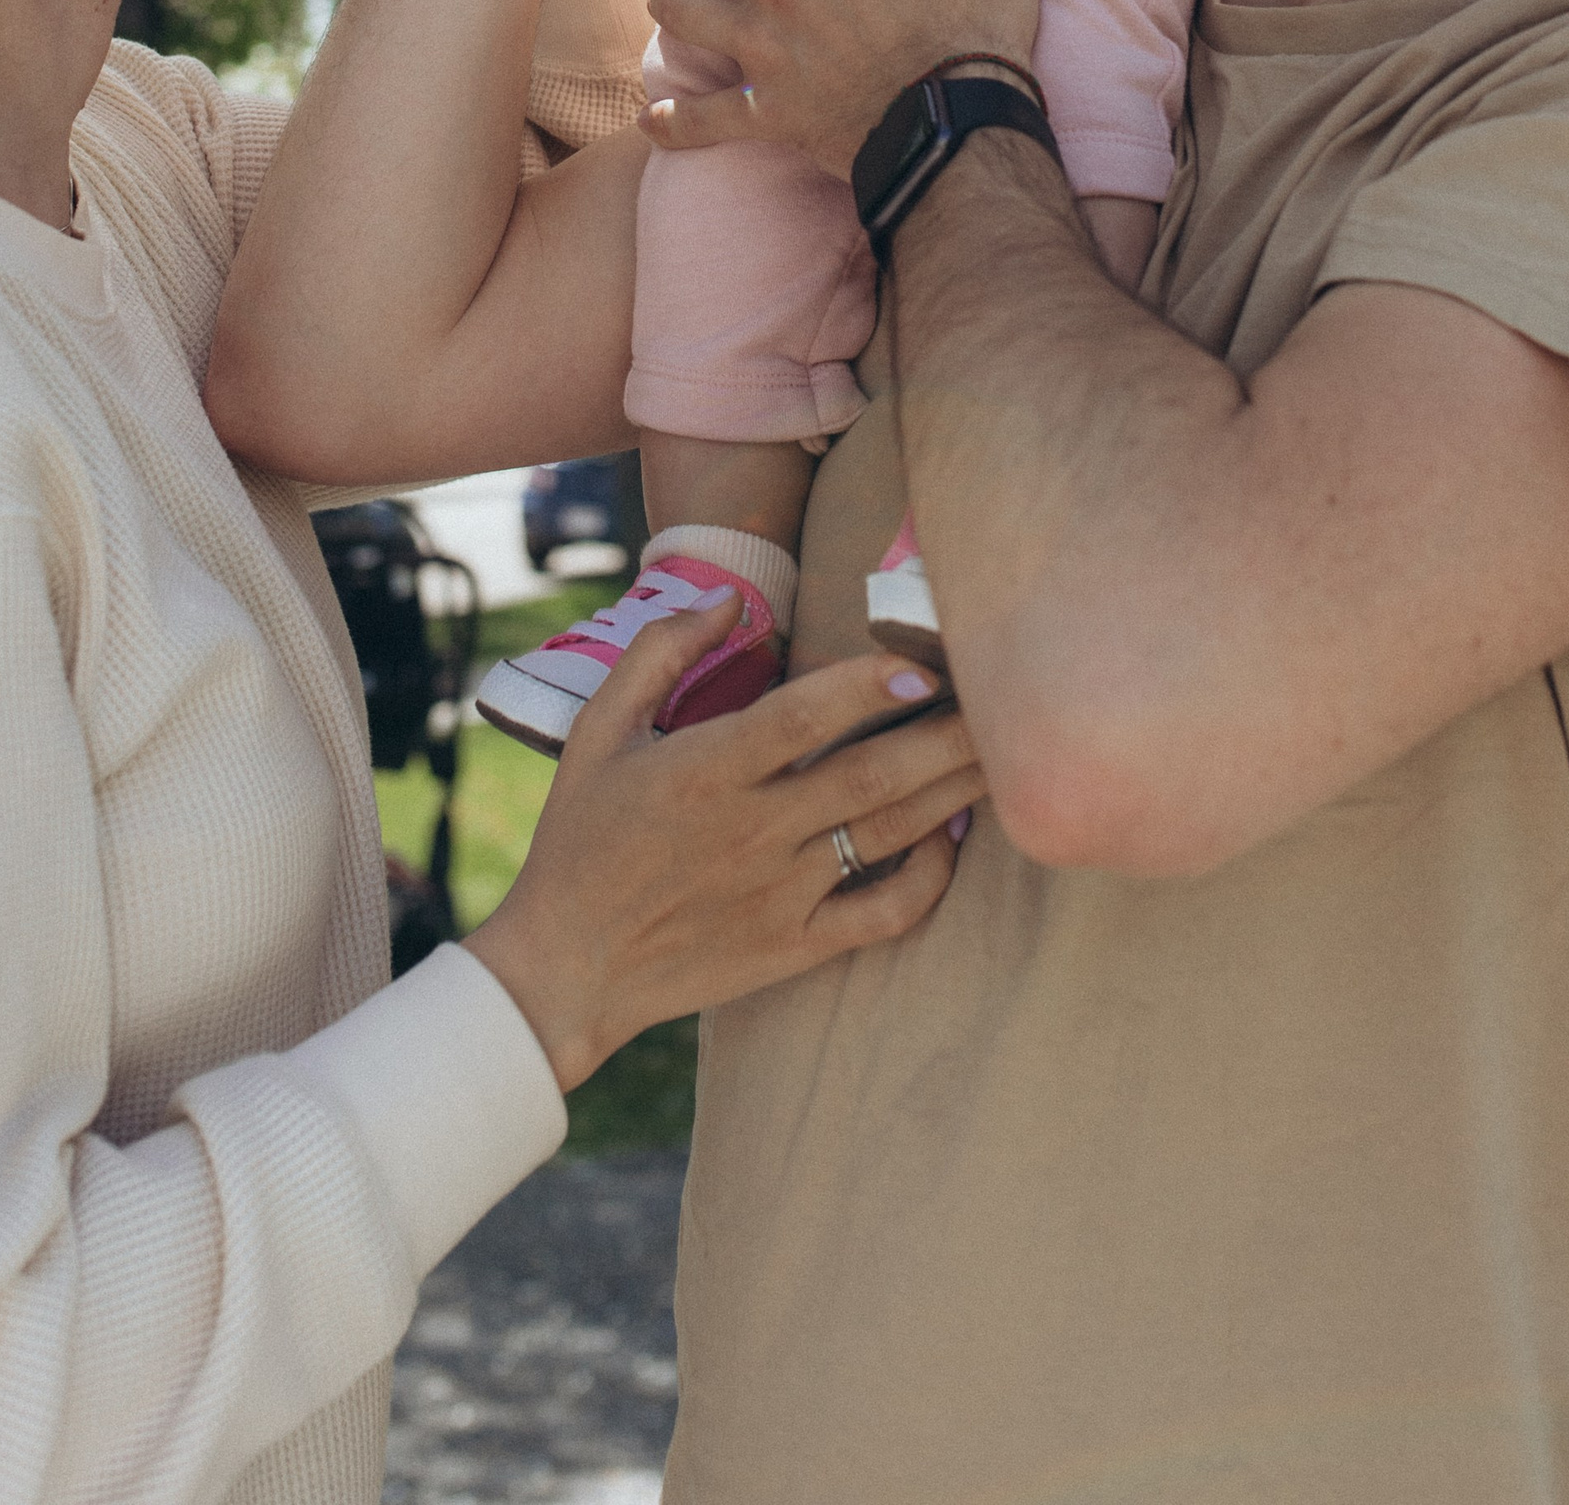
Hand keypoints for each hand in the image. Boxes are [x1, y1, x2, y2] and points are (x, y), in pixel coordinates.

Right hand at [463, 603, 984, 1090]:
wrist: (565, 968)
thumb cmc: (580, 838)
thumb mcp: (597, 730)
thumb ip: (659, 652)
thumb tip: (733, 600)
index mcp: (704, 772)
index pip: (802, 719)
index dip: (866, 687)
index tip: (921, 661)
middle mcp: (753, 831)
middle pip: (871, 775)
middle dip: (944, 733)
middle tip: (999, 697)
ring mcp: (782, 893)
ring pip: (889, 834)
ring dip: (953, 790)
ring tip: (1003, 750)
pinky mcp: (797, 946)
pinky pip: (884, 913)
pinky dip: (930, 877)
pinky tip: (952, 835)